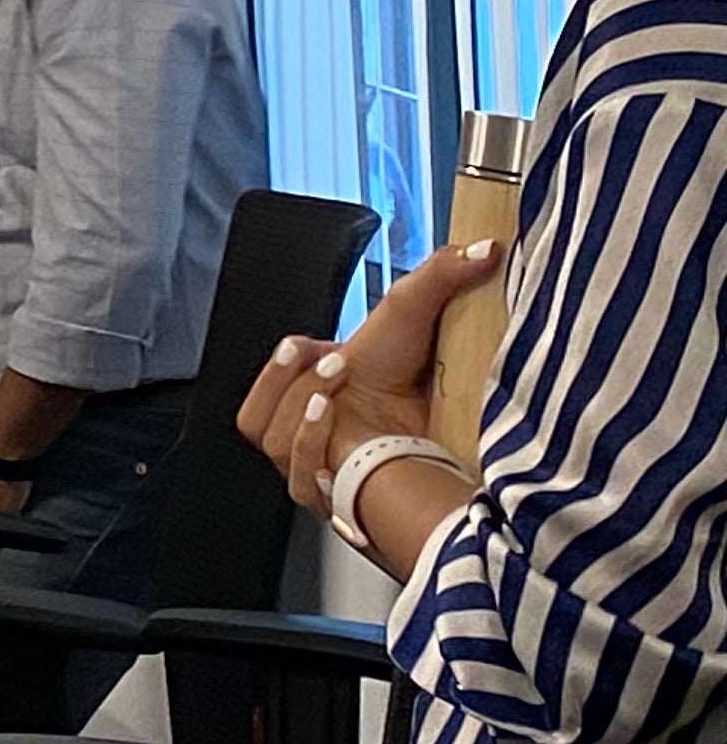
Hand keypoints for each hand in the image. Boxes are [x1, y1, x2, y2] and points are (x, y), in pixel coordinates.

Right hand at [236, 237, 504, 513]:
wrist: (443, 447)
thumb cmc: (420, 390)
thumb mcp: (418, 319)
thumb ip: (440, 276)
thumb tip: (486, 245)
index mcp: (310, 390)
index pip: (268, 381)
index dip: (284, 361)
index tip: (313, 344)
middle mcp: (303, 431)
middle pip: (256, 415)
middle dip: (286, 384)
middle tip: (331, 364)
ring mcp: (312, 468)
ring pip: (272, 442)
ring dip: (300, 415)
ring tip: (330, 397)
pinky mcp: (328, 498)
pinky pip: (297, 476)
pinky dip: (310, 447)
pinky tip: (329, 426)